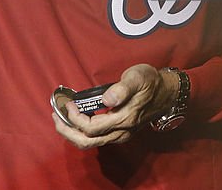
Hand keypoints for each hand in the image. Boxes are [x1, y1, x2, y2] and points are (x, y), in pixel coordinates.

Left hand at [52, 64, 178, 149]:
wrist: (166, 92)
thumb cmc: (150, 82)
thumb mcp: (137, 77)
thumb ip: (122, 88)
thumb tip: (107, 99)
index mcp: (123, 119)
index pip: (92, 127)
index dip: (76, 118)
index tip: (69, 103)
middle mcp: (121, 132)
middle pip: (88, 142)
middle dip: (67, 131)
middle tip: (55, 116)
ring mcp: (120, 134)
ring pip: (91, 143)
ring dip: (72, 133)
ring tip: (60, 118)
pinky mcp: (119, 132)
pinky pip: (96, 138)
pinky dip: (81, 131)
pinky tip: (75, 119)